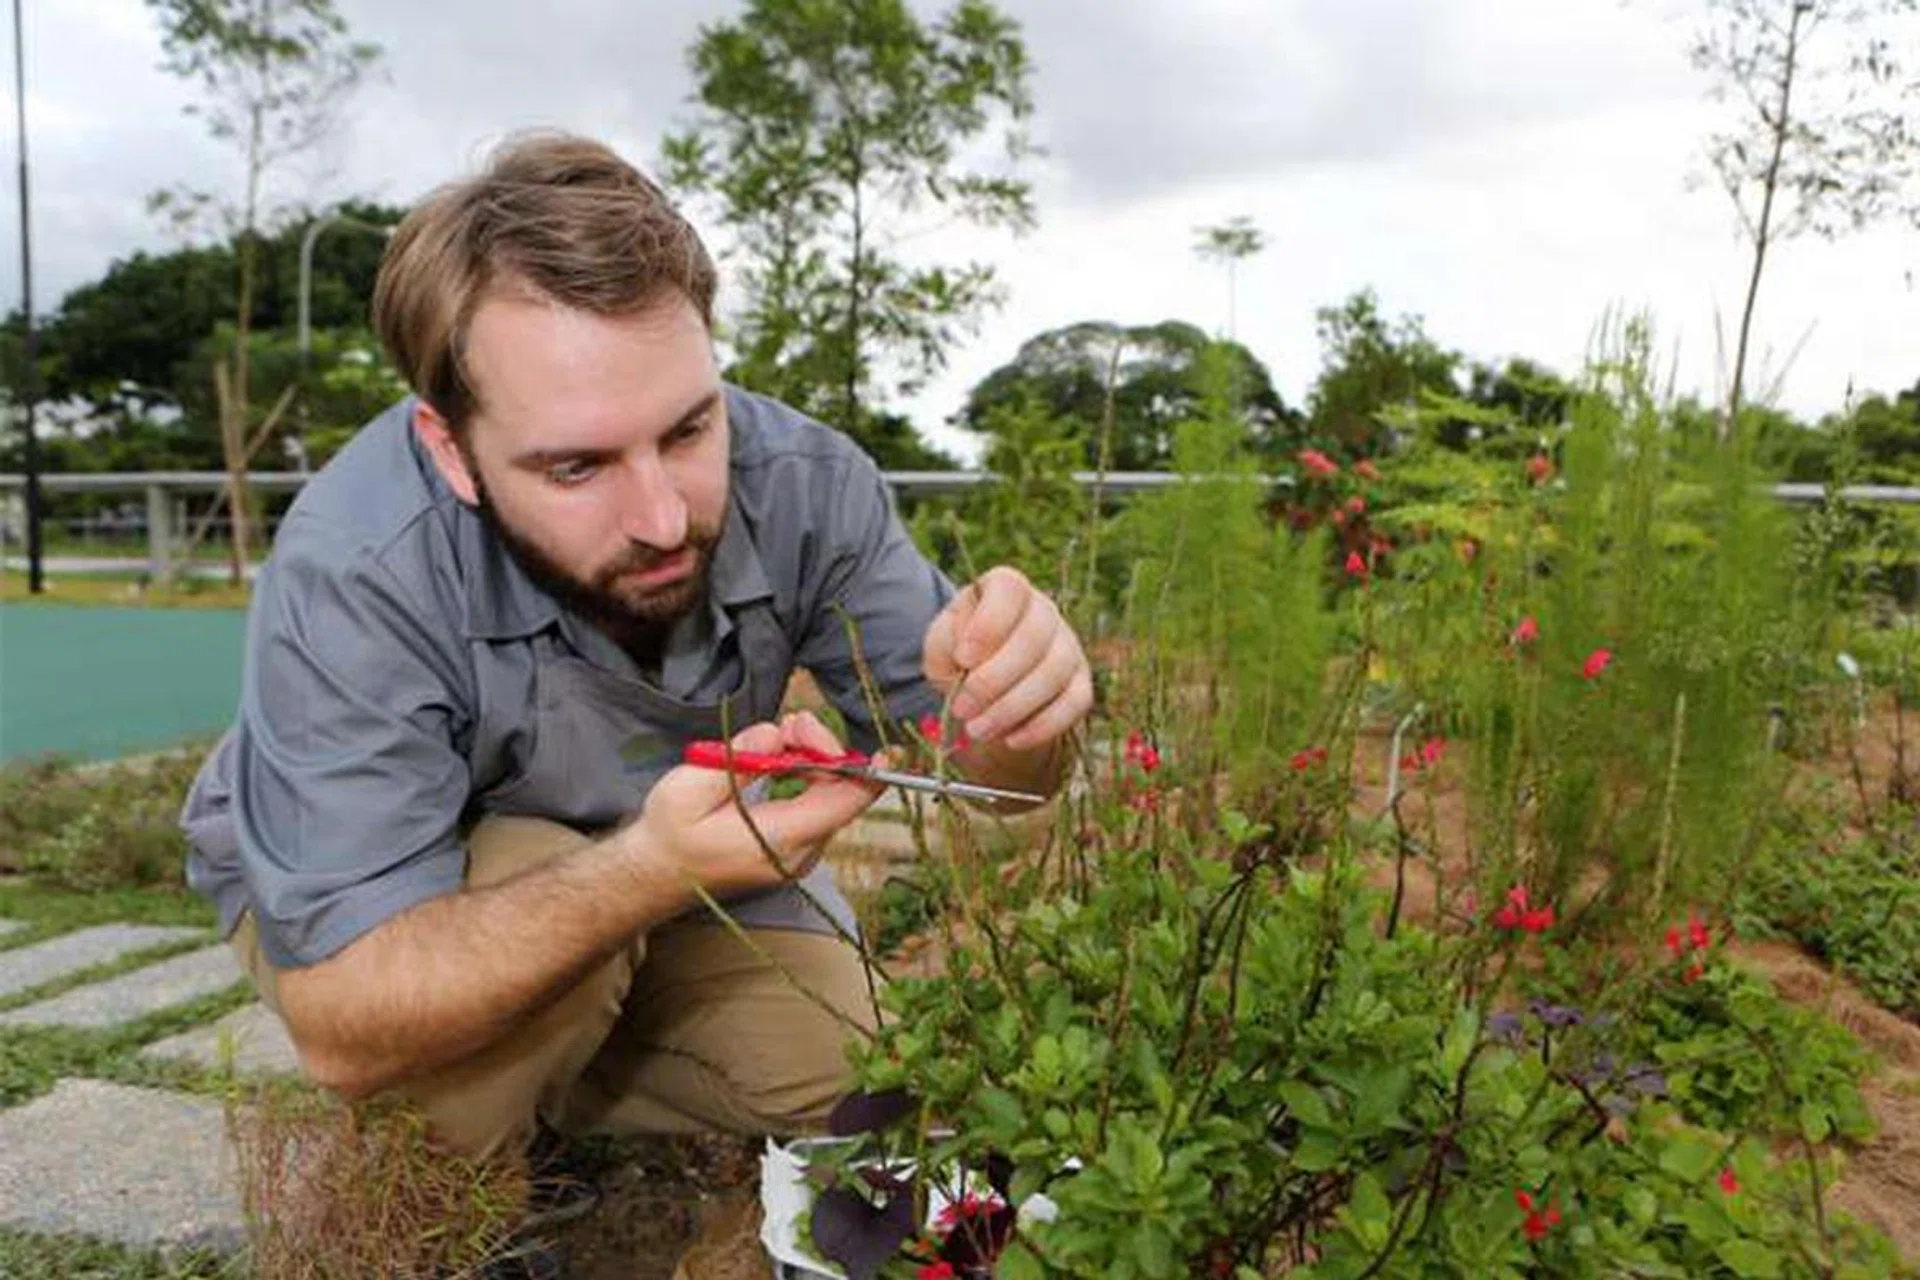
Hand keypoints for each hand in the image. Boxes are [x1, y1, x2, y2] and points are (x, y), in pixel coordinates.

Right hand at [635, 713, 882, 900]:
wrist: (653, 875)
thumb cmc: (668, 834)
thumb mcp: (690, 787)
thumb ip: (740, 758)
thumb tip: (777, 733)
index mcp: (780, 838)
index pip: (845, 802)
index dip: (867, 769)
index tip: (881, 745)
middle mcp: (799, 854)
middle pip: (840, 794)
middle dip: (822, 750)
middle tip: (789, 724)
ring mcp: (799, 857)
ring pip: (829, 798)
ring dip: (812, 762)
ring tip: (779, 738)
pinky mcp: (793, 852)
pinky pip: (816, 808)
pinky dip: (806, 779)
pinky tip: (780, 762)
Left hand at [923, 565, 1093, 751]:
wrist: (985, 692)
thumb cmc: (960, 659)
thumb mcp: (941, 647)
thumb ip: (946, 646)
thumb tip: (970, 660)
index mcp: (1005, 589)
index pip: (1009, 589)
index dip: (988, 624)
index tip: (963, 659)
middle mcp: (1044, 611)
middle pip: (1034, 636)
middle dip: (994, 680)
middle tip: (962, 709)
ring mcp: (1068, 645)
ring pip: (1054, 672)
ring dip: (1013, 707)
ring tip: (978, 730)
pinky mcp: (1081, 681)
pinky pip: (1075, 702)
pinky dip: (1042, 726)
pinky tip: (1011, 739)